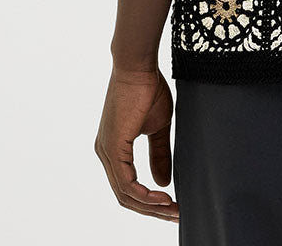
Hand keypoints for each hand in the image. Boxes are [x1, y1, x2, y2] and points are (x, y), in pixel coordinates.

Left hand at [94, 64, 178, 220]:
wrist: (139, 65)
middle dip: (152, 209)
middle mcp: (105, 153)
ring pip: (125, 194)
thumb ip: (159, 154)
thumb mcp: (158, 127)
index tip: (173, 205)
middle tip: (176, 214)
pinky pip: (126, 182)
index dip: (150, 200)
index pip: (128, 186)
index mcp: (114, 148)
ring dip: (151, 206)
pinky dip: (144, 194)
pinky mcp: (113, 146)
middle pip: (125, 196)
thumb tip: (163, 182)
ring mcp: (107, 151)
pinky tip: (162, 197)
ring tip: (173, 209)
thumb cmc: (147, 88)